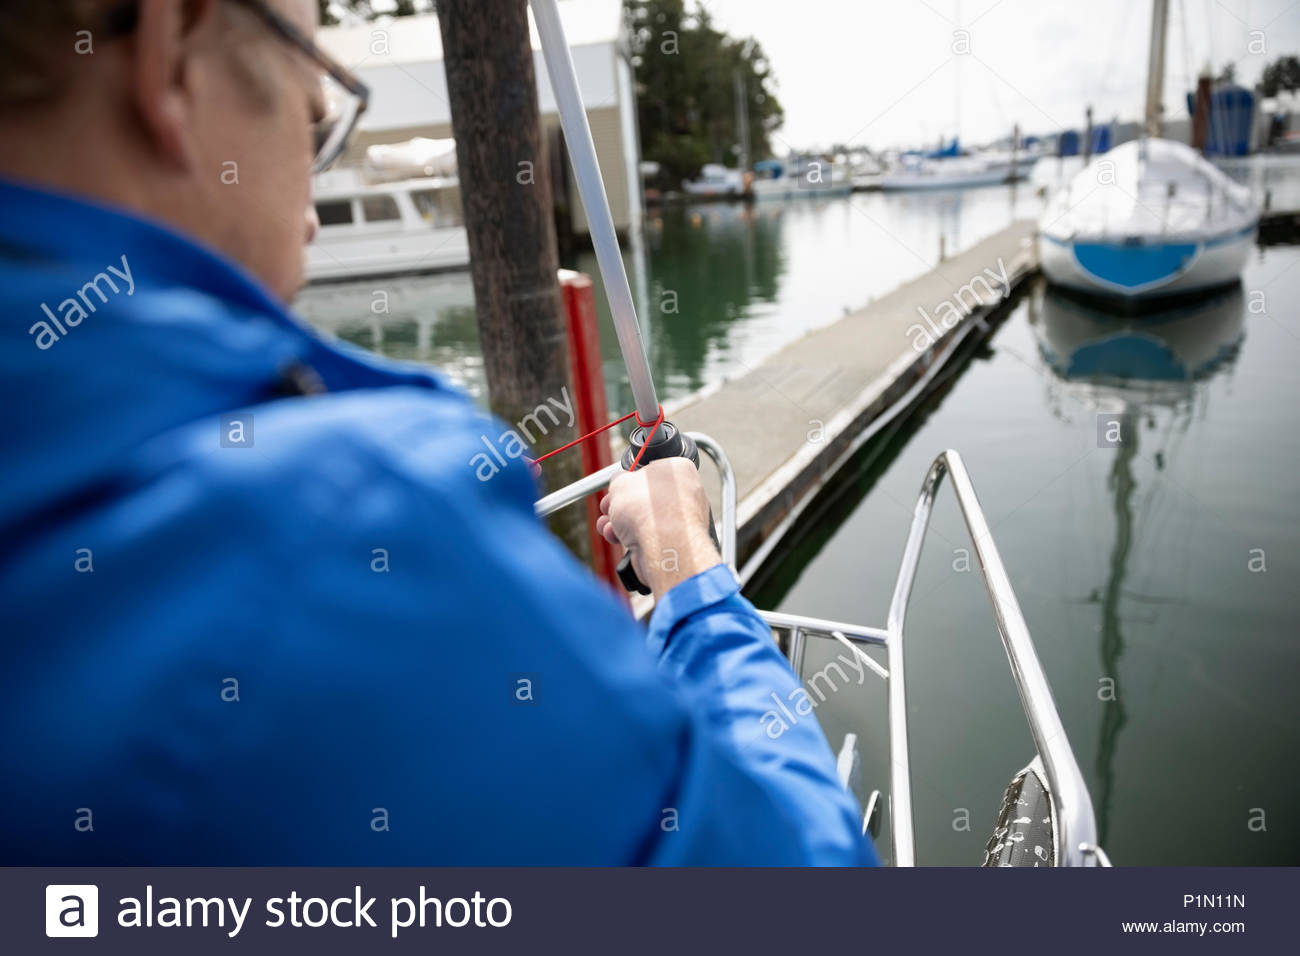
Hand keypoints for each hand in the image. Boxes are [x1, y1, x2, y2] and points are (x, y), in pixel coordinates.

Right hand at [596, 458, 720, 597]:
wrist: (663, 547)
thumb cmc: (651, 511)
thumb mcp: (620, 482)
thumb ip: (619, 480)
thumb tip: (619, 485)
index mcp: (679, 470)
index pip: (651, 468)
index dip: (629, 478)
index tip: (617, 486)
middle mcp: (685, 494)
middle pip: (645, 496)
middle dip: (621, 503)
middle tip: (609, 506)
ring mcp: (682, 520)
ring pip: (644, 518)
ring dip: (620, 522)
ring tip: (608, 524)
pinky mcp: (674, 541)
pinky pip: (648, 535)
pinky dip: (631, 537)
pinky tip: (617, 537)